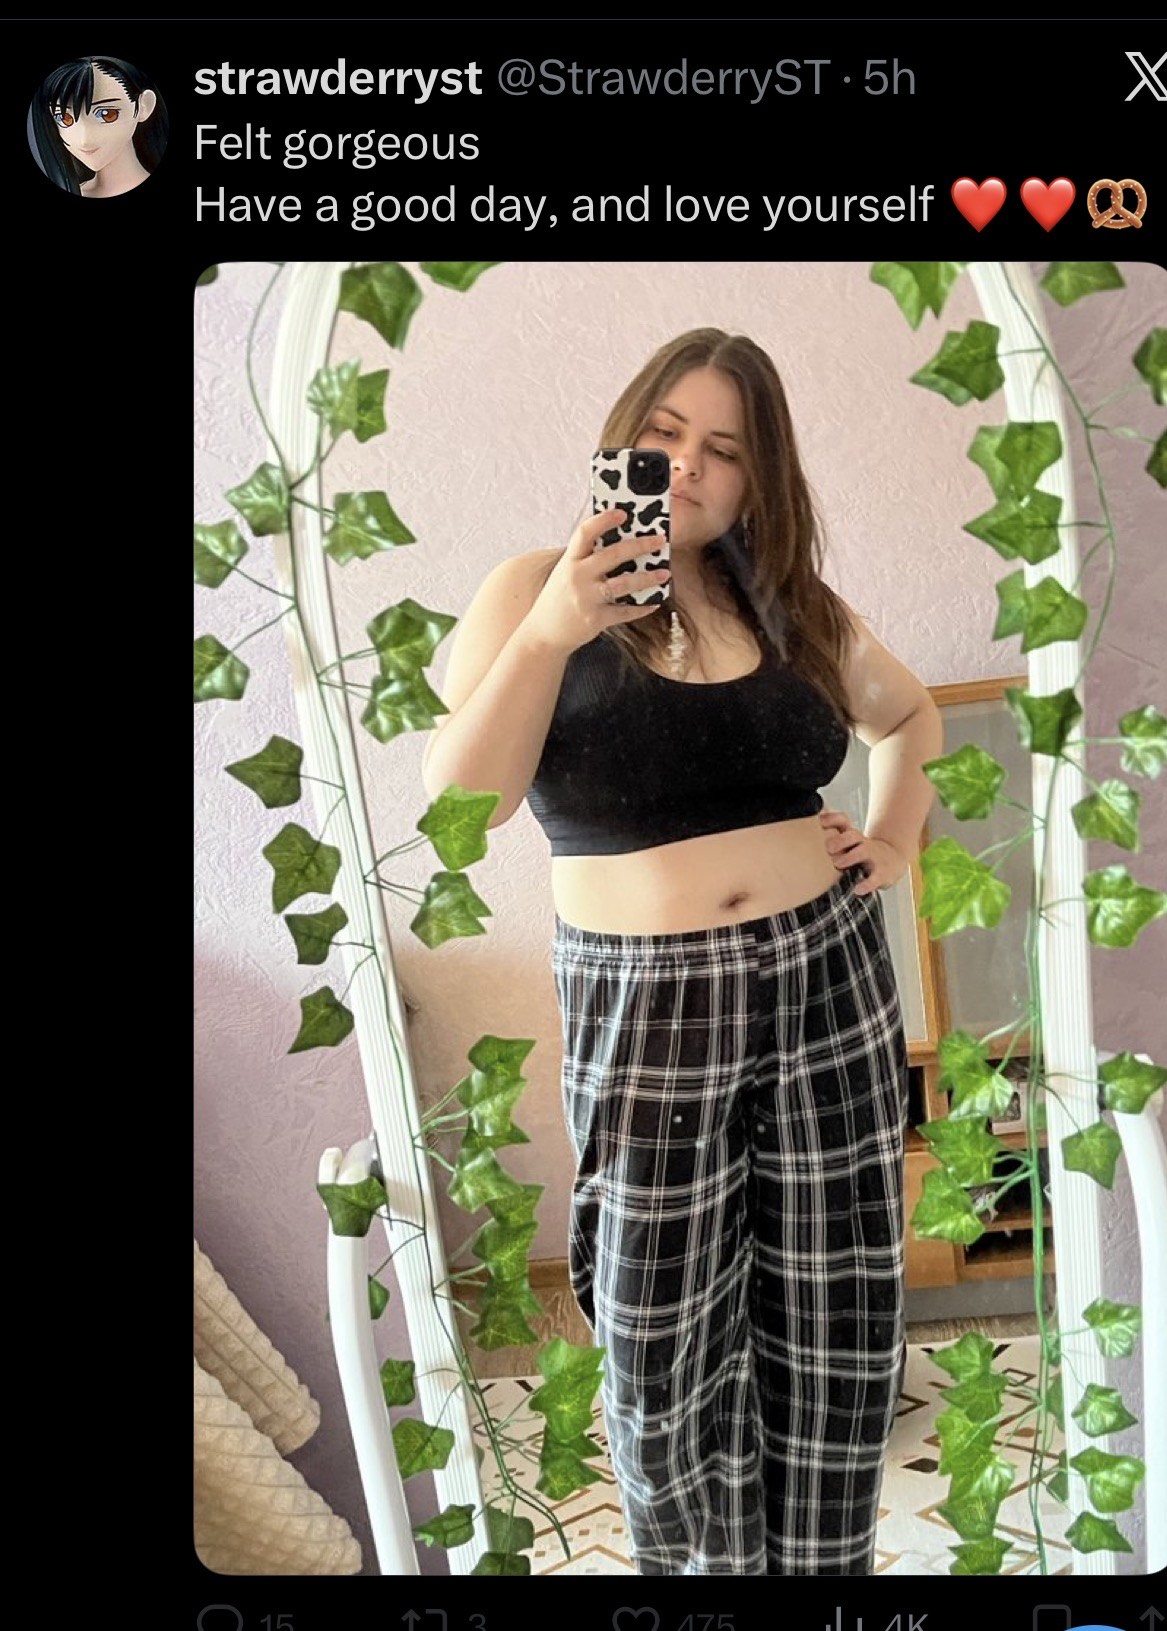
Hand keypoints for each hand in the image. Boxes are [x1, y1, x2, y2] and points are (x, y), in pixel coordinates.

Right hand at [519, 509, 670, 656]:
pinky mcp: (595, 619)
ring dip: (647, 578)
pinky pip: (624, 612)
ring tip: (665, 573)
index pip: (585, 533)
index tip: (623, 513)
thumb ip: (586, 557)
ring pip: (623, 584)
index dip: (604, 520)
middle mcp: (577, 577)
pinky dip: (641, 608)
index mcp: (570, 560)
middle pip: (612, 555)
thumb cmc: (559, 598)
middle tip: (660, 540)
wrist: (543, 633)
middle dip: (640, 545)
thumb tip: (620, 540)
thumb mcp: (566, 572)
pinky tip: (654, 602)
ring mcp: (586, 598)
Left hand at [818, 808, 909, 896]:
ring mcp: (874, 857)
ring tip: (838, 864)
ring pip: (863, 852)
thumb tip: (803, 828)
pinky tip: (857, 890)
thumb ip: (828, 838)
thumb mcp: (847, 843)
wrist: (892, 859)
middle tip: (827, 848)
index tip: (817, 823)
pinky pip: (874, 879)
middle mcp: (863, 843)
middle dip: (839, 840)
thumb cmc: (860, 852)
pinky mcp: (881, 874)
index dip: (831, 820)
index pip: (842, 821)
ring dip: (850, 857)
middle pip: (852, 835)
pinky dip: (866, 885)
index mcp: (852, 835)